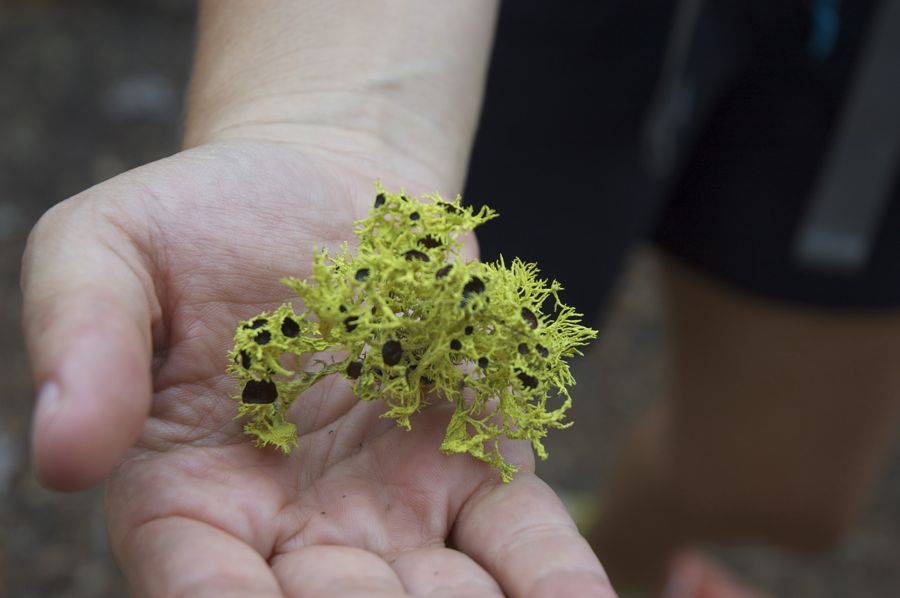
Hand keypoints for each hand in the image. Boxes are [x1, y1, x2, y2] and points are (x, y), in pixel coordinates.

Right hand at [22, 140, 614, 596]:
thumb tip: (56, 451)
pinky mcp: (473, 467)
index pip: (204, 590)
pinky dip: (552, 581)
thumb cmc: (206, 216)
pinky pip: (518, 542)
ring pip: (436, 597)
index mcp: (187, 499)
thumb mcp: (109, 248)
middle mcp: (292, 532)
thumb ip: (82, 339)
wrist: (325, 188)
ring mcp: (393, 509)